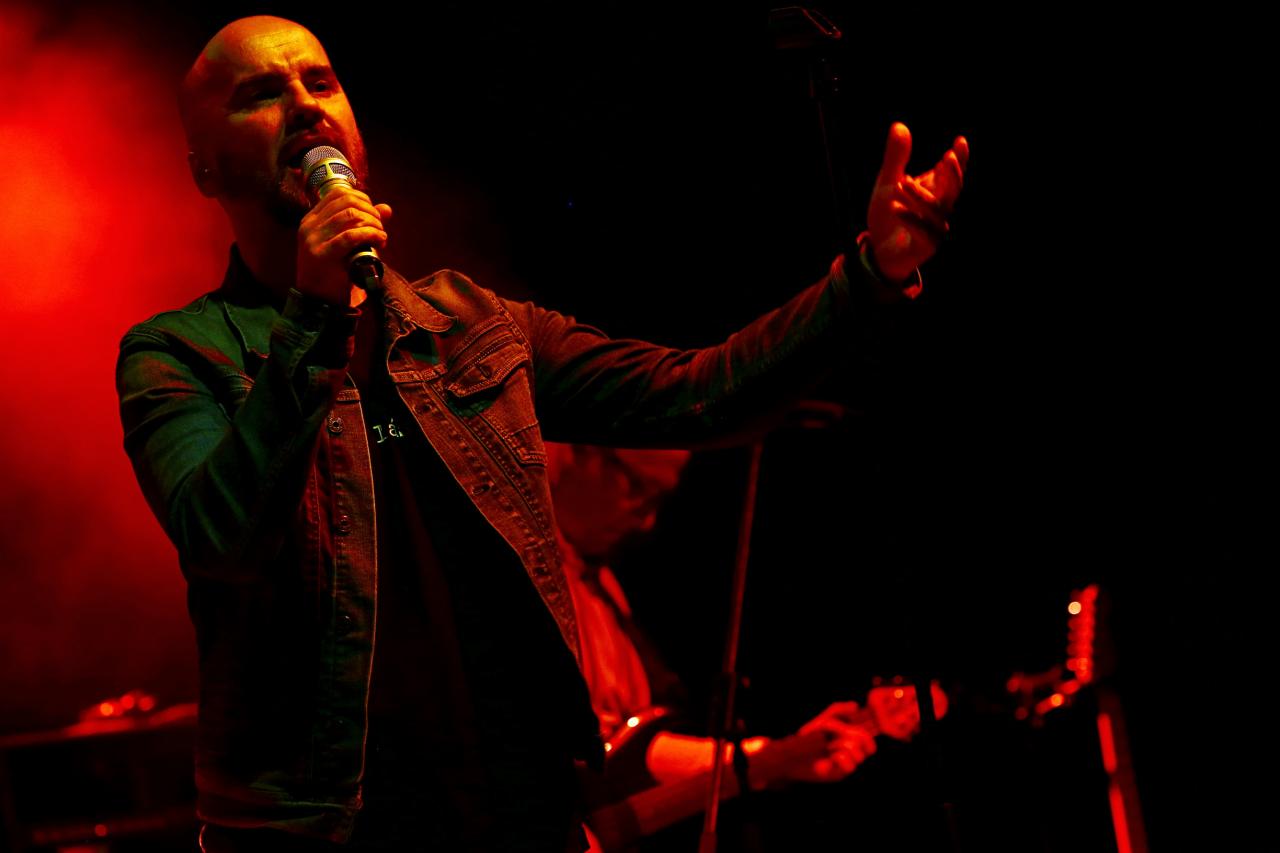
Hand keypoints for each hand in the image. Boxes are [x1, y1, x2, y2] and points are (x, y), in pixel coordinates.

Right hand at [295, 185, 392, 304]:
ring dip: (374, 223)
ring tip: (381, 237)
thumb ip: (363, 224)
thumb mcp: (345, 244)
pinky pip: (352, 236)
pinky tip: (380, 241)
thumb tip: (386, 208)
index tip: (374, 214)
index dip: (362, 199)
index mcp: (311, 219)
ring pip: (351, 216)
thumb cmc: (334, 272)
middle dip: (371, 211)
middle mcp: (309, 226)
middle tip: (380, 227)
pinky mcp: (322, 255)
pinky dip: (371, 234)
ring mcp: (313, 239)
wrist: (318, 301)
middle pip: (347, 202)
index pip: (338, 194)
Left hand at [790, 701, 876, 782]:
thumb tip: (856, 706)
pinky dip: (840, 758)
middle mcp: (851, 751)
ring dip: (842, 746)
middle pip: (867, 743)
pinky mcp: (840, 772)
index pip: (868, 737)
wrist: (794, 755)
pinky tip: (831, 758)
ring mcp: (847, 762)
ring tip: (830, 747)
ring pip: (859, 754)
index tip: (859, 731)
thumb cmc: (808, 737)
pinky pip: (850, 765)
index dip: (868, 735)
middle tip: (837, 734)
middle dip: (851, 735)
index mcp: (850, 738)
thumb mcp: (822, 719)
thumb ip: (838, 709)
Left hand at [866, 123, 968, 283]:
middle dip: (952, 175)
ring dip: (920, 196)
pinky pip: (922, 232)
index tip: (960, 141)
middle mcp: (940, 210)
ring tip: (901, 183)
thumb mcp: (888, 183)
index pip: (951, 175)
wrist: (878, 251)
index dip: (960, 160)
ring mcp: (935, 229)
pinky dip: (910, 218)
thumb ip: (896, 158)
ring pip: (935, 211)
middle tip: (947, 158)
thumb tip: (900, 126)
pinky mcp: (925, 246)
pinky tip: (896, 208)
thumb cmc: (889, 216)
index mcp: (936, 193)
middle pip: (953, 192)